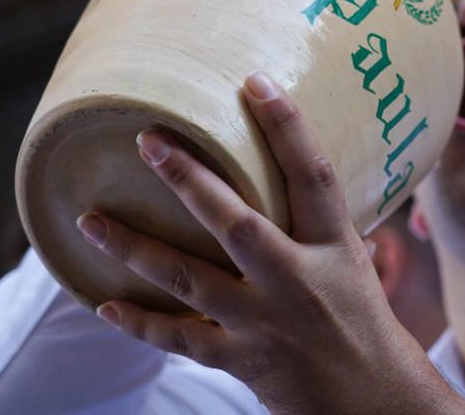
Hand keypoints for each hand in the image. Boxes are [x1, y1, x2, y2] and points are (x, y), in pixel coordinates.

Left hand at [76, 72, 464, 414]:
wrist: (374, 401)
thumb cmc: (363, 320)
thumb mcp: (354, 262)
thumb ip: (318, 221)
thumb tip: (293, 169)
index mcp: (335, 246)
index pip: (314, 175)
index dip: (287, 126)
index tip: (254, 82)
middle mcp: (298, 280)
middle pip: (237, 223)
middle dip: (189, 180)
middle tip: (147, 139)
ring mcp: (266, 322)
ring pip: (192, 280)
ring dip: (136, 248)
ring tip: (90, 219)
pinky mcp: (243, 361)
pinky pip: (180, 340)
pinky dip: (140, 323)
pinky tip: (104, 304)